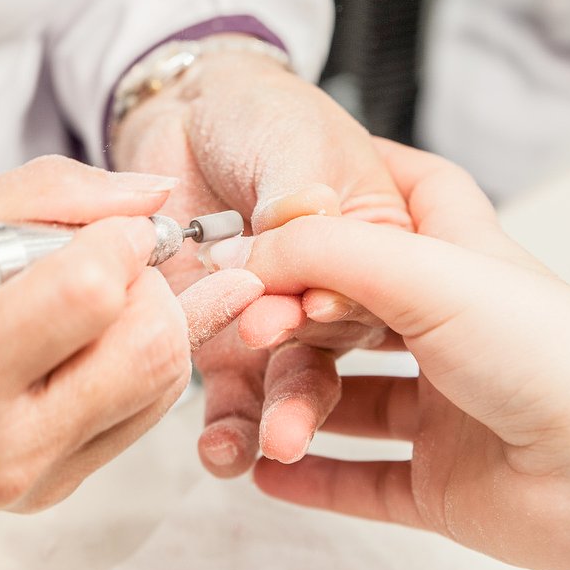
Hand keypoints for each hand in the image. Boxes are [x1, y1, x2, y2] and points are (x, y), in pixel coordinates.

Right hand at [0, 156, 263, 513]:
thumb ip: (48, 194)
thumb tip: (153, 195)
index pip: (90, 297)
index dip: (117, 243)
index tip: (109, 228)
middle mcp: (0, 446)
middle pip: (150, 345)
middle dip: (146, 285)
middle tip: (107, 265)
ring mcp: (38, 479)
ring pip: (166, 377)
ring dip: (150, 320)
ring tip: (94, 304)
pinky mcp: (64, 487)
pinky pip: (150, 408)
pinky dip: (139, 359)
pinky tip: (92, 343)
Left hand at [111, 43, 409, 475]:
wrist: (188, 117)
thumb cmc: (264, 116)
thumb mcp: (295, 140)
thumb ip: (300, 189)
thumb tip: (306, 216)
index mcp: (381, 242)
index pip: (375, 288)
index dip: (346, 303)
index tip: (315, 310)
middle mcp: (340, 293)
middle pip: (336, 349)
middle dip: (312, 382)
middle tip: (286, 409)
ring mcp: (284, 324)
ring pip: (292, 383)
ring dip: (281, 418)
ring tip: (265, 446)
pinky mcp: (231, 344)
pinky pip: (237, 397)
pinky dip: (232, 428)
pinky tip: (223, 452)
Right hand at [221, 141, 569, 569]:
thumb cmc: (561, 358)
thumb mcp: (435, 274)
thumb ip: (332, 252)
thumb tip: (253, 252)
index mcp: (464, 265)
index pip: (411, 201)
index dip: (358, 185)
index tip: (296, 182)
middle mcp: (455, 335)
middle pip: (353, 313)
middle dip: (295, 318)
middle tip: (250, 328)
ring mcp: (449, 412)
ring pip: (349, 402)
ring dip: (296, 406)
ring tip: (252, 415)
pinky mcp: (445, 484)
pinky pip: (363, 480)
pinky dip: (315, 477)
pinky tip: (269, 469)